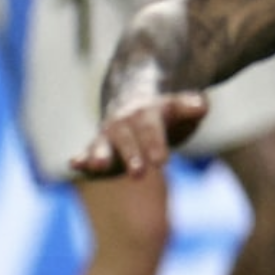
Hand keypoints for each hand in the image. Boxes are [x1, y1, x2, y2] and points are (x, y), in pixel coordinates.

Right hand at [71, 92, 209, 180]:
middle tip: (139, 173)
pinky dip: (81, 159)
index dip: (155, 144)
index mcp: (147, 114)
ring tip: (97, 165)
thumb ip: (190, 106)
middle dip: (131, 155)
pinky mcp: (99, 150)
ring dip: (99, 155)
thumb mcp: (182, 107)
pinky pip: (87, 153)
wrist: (136, 101)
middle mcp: (124, 123)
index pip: (151, 129)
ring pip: (102, 144)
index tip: (162, 162)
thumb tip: (201, 105)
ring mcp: (109, 136)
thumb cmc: (166, 112)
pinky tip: (73, 164)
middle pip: (127, 139)